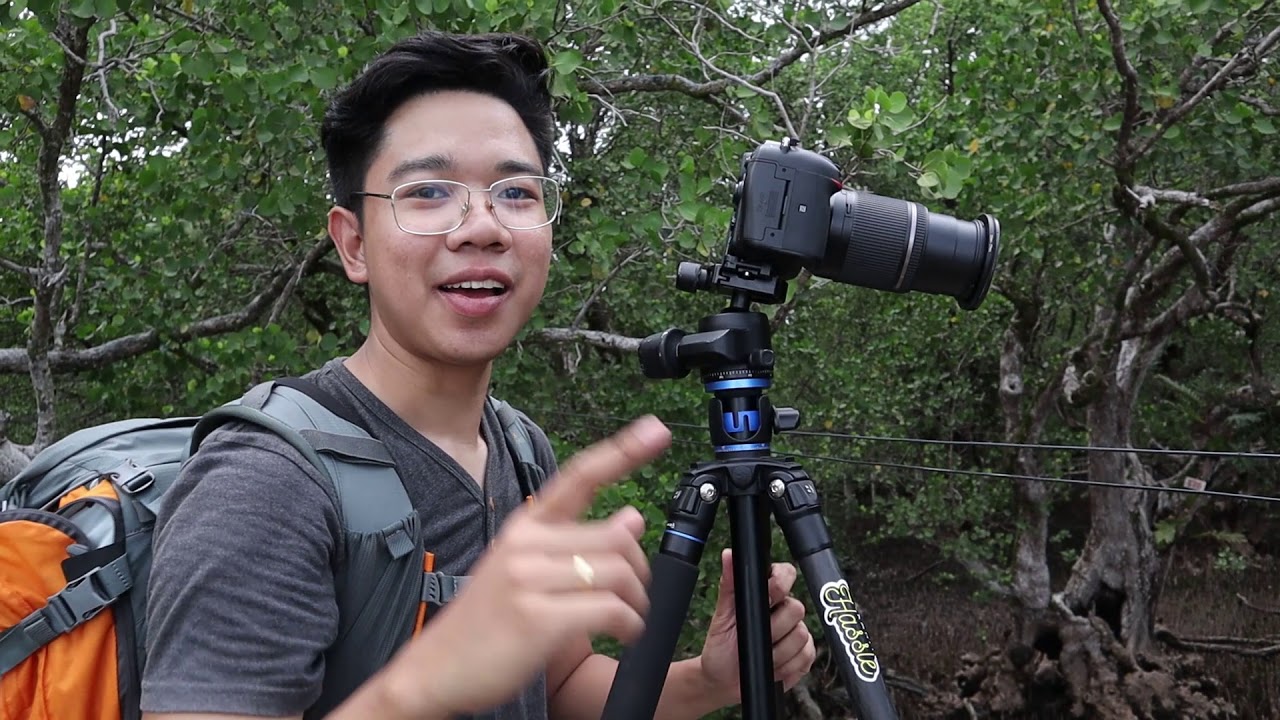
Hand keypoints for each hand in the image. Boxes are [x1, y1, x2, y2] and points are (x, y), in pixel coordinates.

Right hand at [382, 416, 670, 717]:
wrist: (435, 668)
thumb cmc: (486, 621)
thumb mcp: (524, 569)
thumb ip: (575, 541)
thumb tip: (633, 516)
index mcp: (524, 525)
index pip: (580, 477)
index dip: (623, 452)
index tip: (656, 430)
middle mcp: (525, 544)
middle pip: (616, 537)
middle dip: (639, 570)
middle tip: (635, 594)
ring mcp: (529, 580)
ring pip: (618, 573)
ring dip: (637, 601)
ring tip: (628, 617)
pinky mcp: (538, 618)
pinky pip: (610, 610)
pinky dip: (629, 625)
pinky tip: (623, 633)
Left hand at [699, 549, 815, 698]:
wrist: (724, 681)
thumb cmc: (721, 645)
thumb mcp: (722, 615)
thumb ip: (729, 585)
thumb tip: (729, 555)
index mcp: (765, 593)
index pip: (786, 574)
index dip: (780, 585)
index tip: (768, 599)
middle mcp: (784, 609)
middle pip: (796, 608)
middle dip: (774, 628)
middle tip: (756, 638)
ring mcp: (796, 632)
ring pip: (801, 635)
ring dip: (778, 652)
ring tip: (761, 655)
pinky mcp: (804, 655)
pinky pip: (806, 656)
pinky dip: (787, 666)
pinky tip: (773, 668)